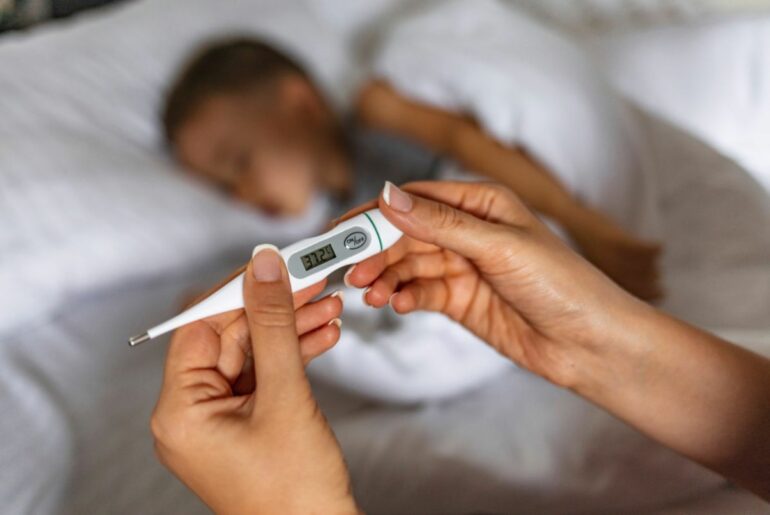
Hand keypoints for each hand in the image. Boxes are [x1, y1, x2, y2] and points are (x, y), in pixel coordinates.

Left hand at [151, 245, 357, 514]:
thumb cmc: (294, 490)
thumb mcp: (285, 395)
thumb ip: (273, 325)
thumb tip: (263, 267)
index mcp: (180, 410)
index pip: (203, 326)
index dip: (241, 292)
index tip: (277, 265)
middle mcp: (191, 414)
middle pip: (232, 338)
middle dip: (278, 310)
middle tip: (314, 282)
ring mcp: (219, 420)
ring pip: (253, 354)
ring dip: (292, 330)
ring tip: (330, 308)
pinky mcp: (245, 423)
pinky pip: (264, 376)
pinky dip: (294, 357)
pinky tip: (323, 337)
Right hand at [343, 181, 651, 386]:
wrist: (589, 343)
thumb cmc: (560, 283)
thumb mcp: (498, 246)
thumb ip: (440, 224)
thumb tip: (388, 196)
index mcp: (481, 203)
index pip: (415, 199)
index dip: (376, 212)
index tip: (341, 229)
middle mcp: (469, 231)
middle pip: (406, 235)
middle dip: (378, 253)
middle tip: (351, 273)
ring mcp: (464, 267)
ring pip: (410, 266)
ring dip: (388, 279)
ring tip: (372, 296)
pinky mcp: (461, 300)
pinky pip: (423, 293)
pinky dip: (409, 298)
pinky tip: (402, 306)